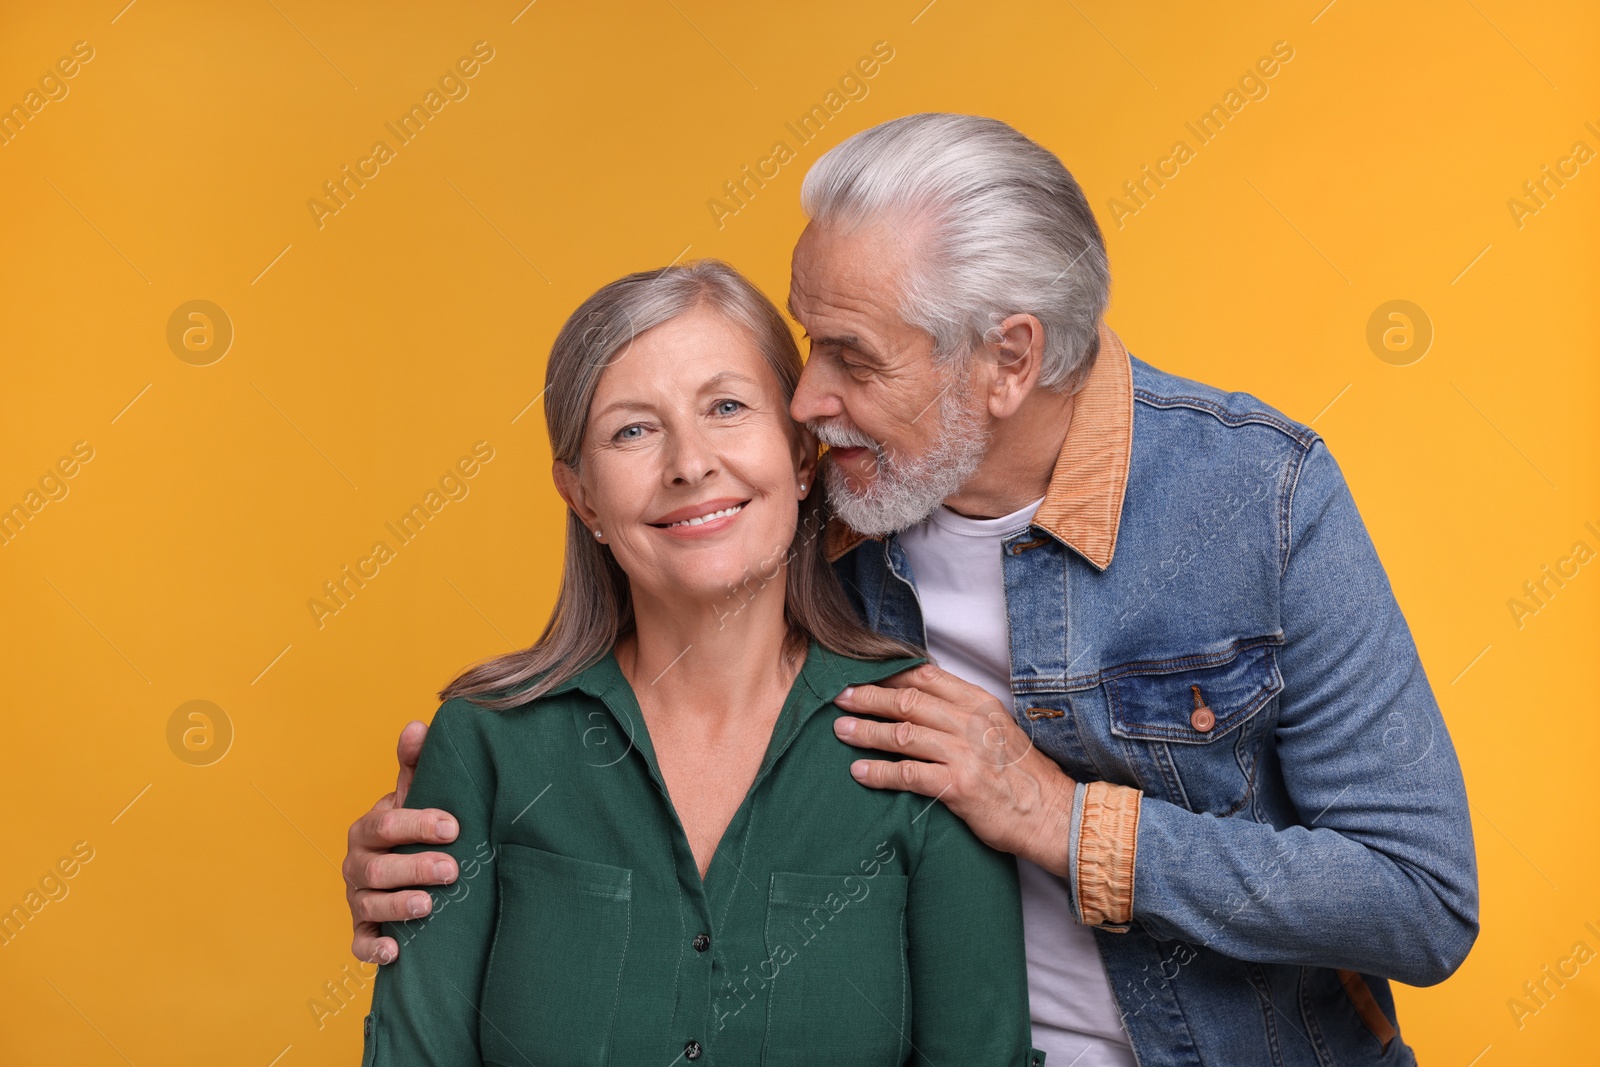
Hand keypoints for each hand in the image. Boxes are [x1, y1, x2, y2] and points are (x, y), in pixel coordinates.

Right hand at [344, 720, 460, 963]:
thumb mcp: (412, 795)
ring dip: (398, 906)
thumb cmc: (411, 828)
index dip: (418, 825)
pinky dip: (374, 949)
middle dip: (414, 868)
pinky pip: (360, 944)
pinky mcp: (362, 929)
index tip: (454, 826)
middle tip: (453, 870)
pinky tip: (396, 951)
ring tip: (429, 906)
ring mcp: (357, 898)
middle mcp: (356, 864)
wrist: (399, 866)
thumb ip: (415, 764)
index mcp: (368, 829)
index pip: (387, 825)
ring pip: (369, 906)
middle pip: (378, 868)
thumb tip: (419, 724)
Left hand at [832, 663, 1077, 876]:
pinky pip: (907, 774)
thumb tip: (921, 698)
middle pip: (908, 701)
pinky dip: (878, 773)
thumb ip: (963, 712)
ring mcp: (964, 754)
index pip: (927, 676)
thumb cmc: (1021, 774)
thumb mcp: (997, 728)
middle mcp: (971, 722)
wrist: (1051, 814)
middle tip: (840, 697)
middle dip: (869, 697)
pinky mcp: (958, 786)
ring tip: (841, 731)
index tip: (862, 673)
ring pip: (902, 734)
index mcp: (979, 703)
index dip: (889, 674)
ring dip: (866, 732)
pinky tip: (859, 772)